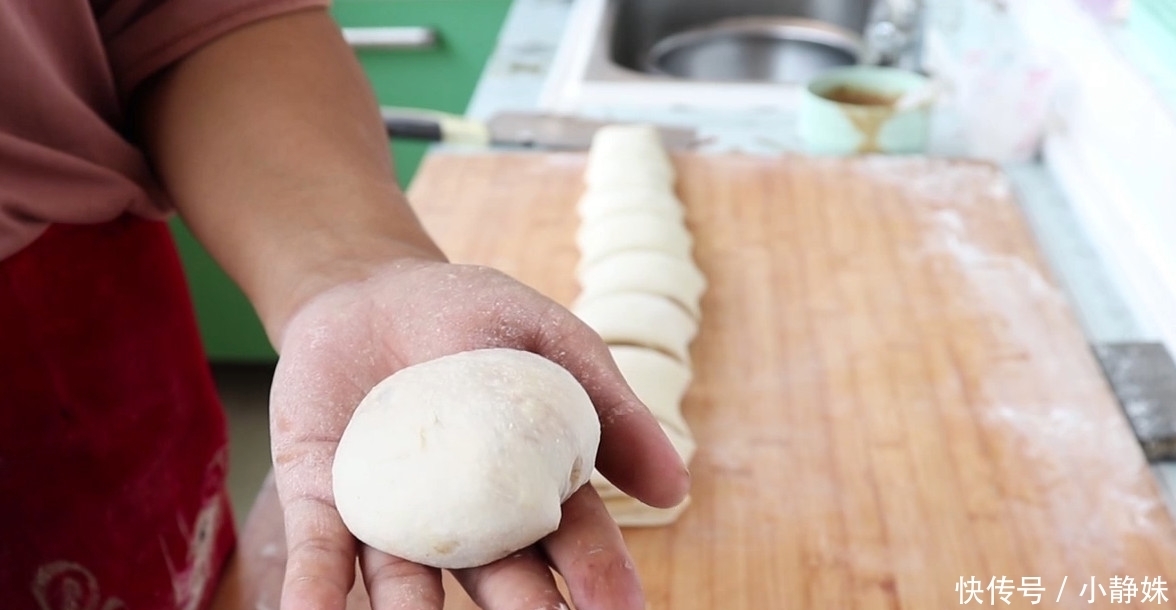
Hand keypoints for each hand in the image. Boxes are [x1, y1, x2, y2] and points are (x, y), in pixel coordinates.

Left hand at [267, 259, 690, 609]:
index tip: (619, 609)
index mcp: (528, 485)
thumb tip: (675, 488)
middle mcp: (465, 520)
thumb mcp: (552, 342)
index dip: (597, 576)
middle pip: (497, 578)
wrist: (371, 289)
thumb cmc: (473, 315)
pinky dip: (316, 591)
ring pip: (408, 585)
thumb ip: (608, 408)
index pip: (570, 541)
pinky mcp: (324, 502)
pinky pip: (322, 554)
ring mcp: (393, 517)